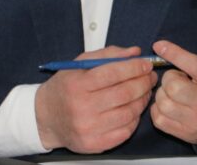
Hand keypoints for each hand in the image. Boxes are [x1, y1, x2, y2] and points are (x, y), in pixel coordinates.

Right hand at [35, 45, 156, 152]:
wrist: (46, 118)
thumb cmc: (66, 88)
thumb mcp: (80, 64)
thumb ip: (108, 55)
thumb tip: (135, 52)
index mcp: (77, 85)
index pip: (113, 73)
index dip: (135, 68)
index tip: (146, 65)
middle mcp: (81, 108)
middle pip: (124, 94)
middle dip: (143, 83)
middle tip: (150, 77)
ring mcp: (88, 128)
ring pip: (128, 113)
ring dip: (142, 100)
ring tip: (144, 92)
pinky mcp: (93, 144)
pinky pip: (125, 131)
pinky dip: (135, 119)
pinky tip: (134, 109)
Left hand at [150, 3, 196, 144]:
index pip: (194, 66)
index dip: (175, 54)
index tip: (160, 44)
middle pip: (173, 86)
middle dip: (171, 76)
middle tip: (180, 75)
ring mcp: (194, 120)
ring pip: (163, 103)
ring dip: (164, 93)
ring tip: (177, 89)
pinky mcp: (185, 133)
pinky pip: (159, 119)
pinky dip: (159, 108)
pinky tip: (171, 103)